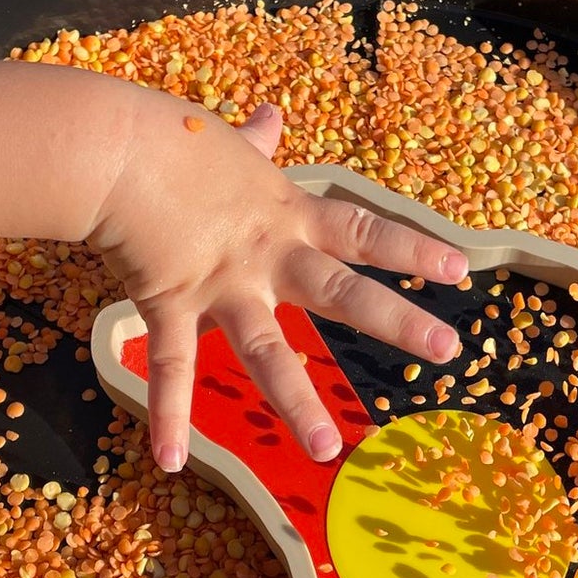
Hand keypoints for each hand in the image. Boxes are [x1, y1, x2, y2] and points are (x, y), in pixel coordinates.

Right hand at [88, 95, 466, 470]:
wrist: (117, 149)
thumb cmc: (173, 139)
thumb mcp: (228, 141)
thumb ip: (256, 142)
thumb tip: (272, 116)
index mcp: (286, 216)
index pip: (364, 232)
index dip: (413, 249)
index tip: (460, 269)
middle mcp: (266, 258)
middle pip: (342, 292)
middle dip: (397, 322)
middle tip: (448, 350)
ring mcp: (222, 287)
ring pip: (267, 352)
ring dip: (297, 403)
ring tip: (327, 449)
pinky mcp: (172, 306)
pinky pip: (172, 369)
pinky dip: (169, 416)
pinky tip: (172, 460)